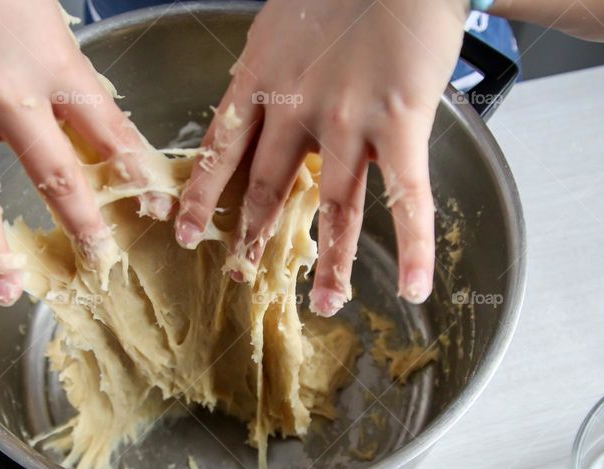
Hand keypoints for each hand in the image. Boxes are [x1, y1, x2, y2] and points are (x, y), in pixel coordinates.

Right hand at [0, 0, 169, 304]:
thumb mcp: (43, 15)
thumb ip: (63, 67)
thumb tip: (90, 114)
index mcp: (51, 63)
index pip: (110, 131)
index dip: (137, 174)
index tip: (156, 206)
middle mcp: (3, 93)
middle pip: (54, 175)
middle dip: (81, 225)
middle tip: (98, 260)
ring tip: (7, 287)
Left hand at [174, 0, 467, 315]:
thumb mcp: (283, 19)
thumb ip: (273, 62)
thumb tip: (265, 87)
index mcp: (261, 76)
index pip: (221, 148)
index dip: (203, 193)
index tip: (187, 230)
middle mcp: (295, 108)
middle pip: (267, 186)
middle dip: (253, 234)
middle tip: (241, 272)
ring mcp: (347, 122)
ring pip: (333, 207)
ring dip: (330, 262)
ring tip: (323, 303)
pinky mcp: (399, 124)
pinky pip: (408, 198)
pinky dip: (414, 246)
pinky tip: (416, 287)